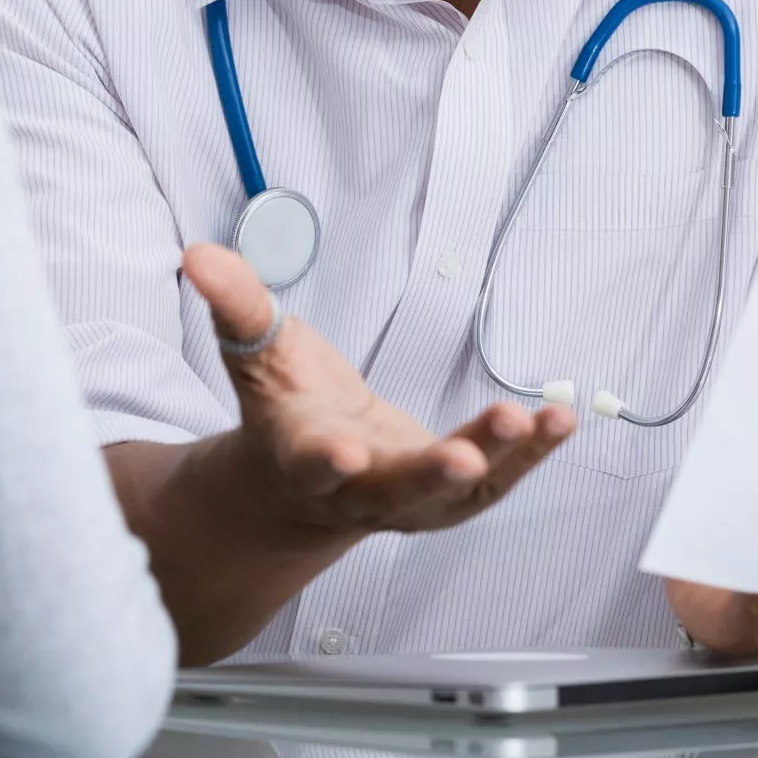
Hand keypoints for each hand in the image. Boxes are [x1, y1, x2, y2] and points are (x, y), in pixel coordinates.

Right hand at [182, 242, 574, 534]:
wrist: (304, 481)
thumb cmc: (283, 408)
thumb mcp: (255, 350)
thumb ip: (235, 304)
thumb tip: (198, 255)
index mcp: (301, 458)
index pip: (311, 464)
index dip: (326, 461)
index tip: (344, 449)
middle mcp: (357, 492)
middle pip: (395, 491)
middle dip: (429, 475)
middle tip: (462, 459)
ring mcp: (409, 502)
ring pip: (456, 494)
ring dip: (499, 461)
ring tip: (537, 422)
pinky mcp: (449, 496)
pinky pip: (496, 481)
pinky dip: (529, 455)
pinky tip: (559, 421)